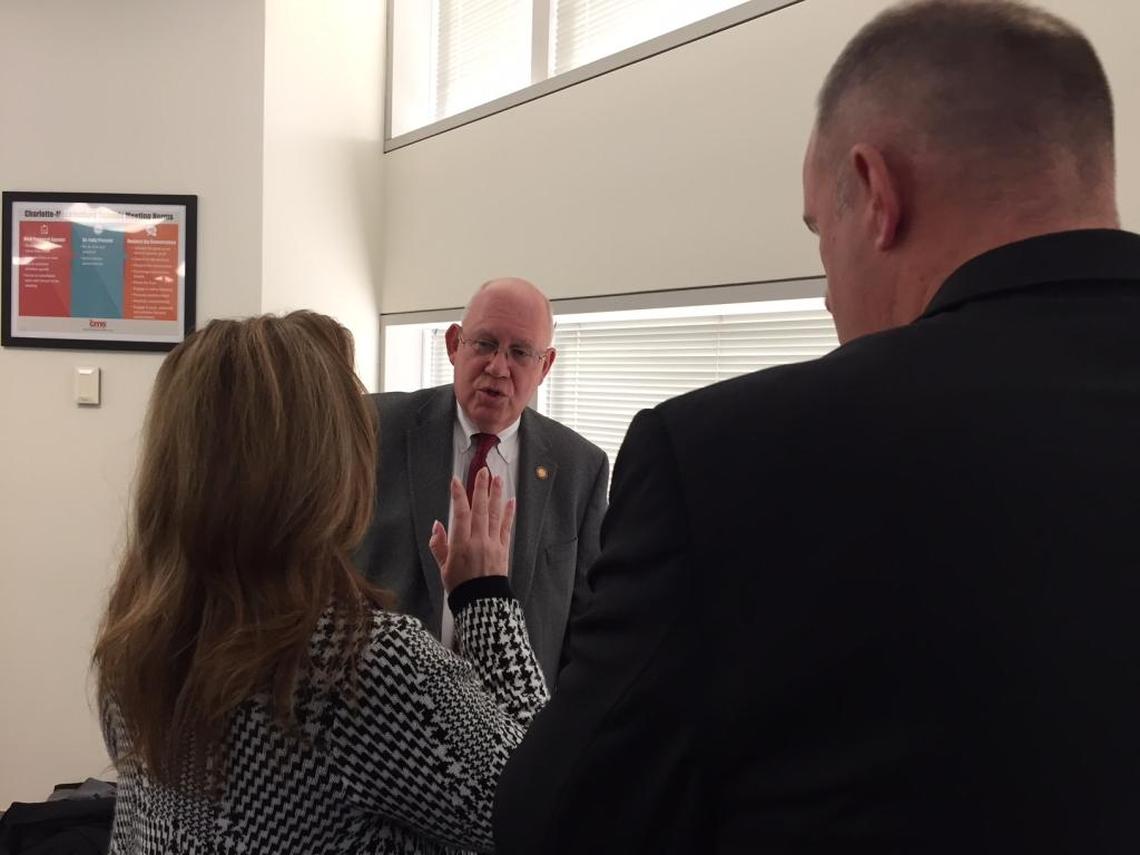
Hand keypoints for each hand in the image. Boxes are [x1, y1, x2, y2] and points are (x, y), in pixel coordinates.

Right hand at [429, 468, 514, 593]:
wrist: (482, 603)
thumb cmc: (461, 586)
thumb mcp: (443, 567)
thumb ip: (438, 545)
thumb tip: (437, 526)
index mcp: (461, 545)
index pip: (460, 514)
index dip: (458, 496)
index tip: (456, 481)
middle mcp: (478, 541)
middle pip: (480, 509)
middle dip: (481, 488)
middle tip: (483, 471)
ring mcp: (493, 544)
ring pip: (494, 514)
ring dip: (496, 495)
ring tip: (498, 479)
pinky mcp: (504, 549)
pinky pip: (506, 527)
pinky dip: (509, 513)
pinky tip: (510, 501)